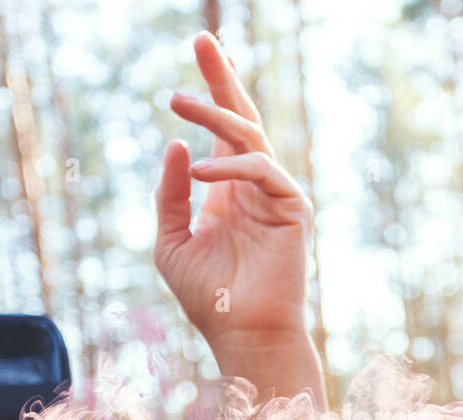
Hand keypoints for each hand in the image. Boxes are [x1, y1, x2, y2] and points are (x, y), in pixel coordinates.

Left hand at [155, 31, 326, 407]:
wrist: (242, 335)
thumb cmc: (208, 298)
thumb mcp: (171, 241)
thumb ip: (169, 195)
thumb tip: (176, 145)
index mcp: (229, 190)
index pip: (224, 131)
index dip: (214, 92)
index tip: (201, 53)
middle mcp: (255, 186)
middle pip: (243, 118)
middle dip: (222, 78)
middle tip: (201, 40)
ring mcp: (276, 195)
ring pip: (250, 137)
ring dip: (215, 114)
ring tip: (176, 102)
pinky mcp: (293, 209)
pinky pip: (262, 171)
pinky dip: (231, 168)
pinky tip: (200, 176)